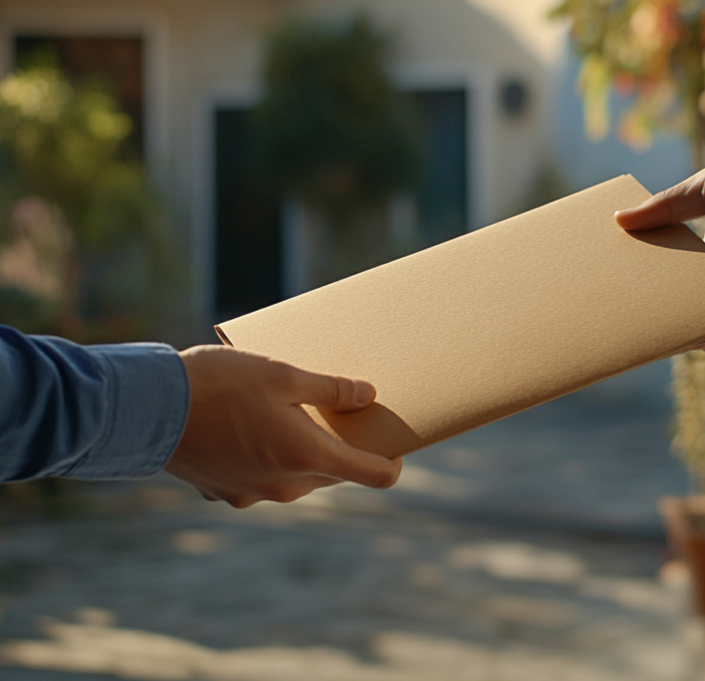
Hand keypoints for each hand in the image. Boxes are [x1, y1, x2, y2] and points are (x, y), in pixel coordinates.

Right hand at [165, 345, 401, 507]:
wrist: (147, 408)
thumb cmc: (220, 385)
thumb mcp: (284, 375)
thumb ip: (332, 390)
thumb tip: (368, 395)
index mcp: (308, 457)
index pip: (373, 474)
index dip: (391, 463)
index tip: (394, 446)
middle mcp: (285, 486)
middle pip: (332, 473)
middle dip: (340, 447)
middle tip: (337, 411)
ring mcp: (251, 494)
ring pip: (295, 476)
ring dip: (299, 450)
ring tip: (287, 412)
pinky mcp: (222, 492)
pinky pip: (259, 477)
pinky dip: (264, 456)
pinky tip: (248, 425)